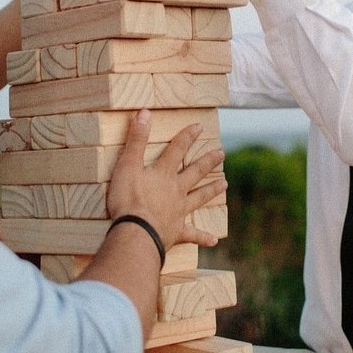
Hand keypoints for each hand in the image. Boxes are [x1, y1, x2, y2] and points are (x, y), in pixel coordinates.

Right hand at [107, 110, 226, 250]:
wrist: (135, 233)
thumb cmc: (128, 199)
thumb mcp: (127, 165)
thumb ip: (136, 140)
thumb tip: (145, 113)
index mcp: (163, 174)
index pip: (177, 149)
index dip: (187, 137)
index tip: (200, 127)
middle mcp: (175, 190)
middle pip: (195, 172)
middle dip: (208, 162)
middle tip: (222, 153)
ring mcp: (178, 211)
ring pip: (199, 198)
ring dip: (211, 190)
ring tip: (225, 183)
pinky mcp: (176, 232)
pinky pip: (192, 234)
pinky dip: (203, 237)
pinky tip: (214, 240)